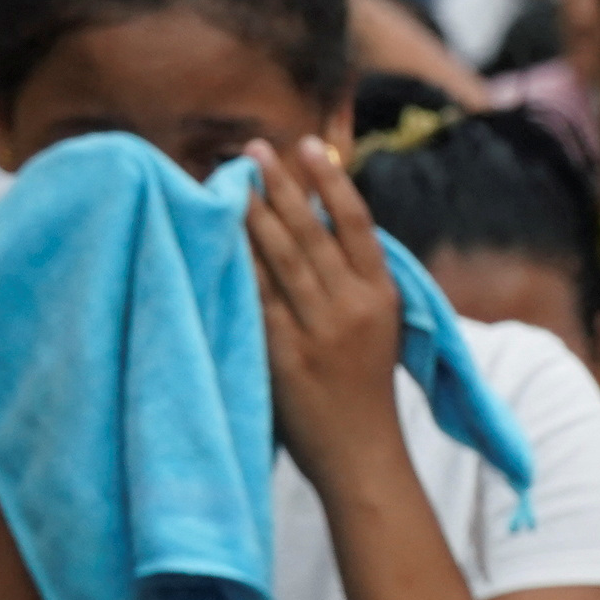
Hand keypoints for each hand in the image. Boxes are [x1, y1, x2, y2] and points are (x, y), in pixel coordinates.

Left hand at [249, 138, 411, 491]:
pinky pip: (255, 298)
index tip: (308, 144)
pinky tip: (216, 237)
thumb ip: (354, 284)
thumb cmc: (365, 388)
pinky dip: (236, 264)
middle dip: (281, 186)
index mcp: (382, 296)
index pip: (356, 223)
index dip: (331, 181)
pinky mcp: (283, 355)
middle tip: (254, 149)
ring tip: (231, 180)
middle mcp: (353, 307)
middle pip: (312, 232)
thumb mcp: (379, 328)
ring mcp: (318, 331)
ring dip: (253, 214)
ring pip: (281, 259)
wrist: (363, 454)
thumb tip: (319, 227)